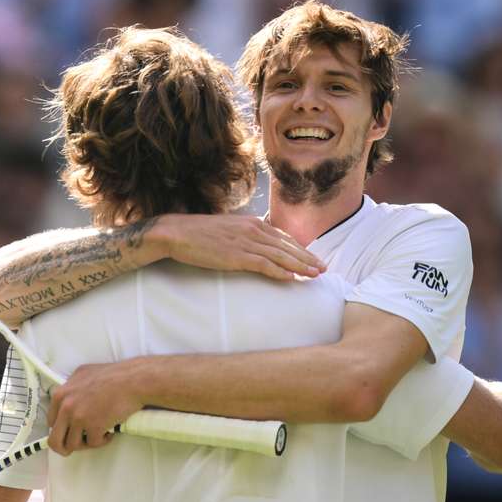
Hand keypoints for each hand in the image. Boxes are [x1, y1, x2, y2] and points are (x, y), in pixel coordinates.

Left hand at [46, 361, 143, 455]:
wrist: (131, 380)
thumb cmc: (112, 375)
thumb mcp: (83, 374)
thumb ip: (71, 389)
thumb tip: (68, 401)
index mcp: (60, 394)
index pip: (50, 421)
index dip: (61, 429)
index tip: (69, 431)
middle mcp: (66, 407)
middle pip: (54, 440)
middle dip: (65, 446)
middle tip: (77, 444)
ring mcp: (79, 418)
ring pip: (73, 445)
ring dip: (87, 442)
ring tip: (99, 433)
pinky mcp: (93, 427)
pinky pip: (94, 443)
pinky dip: (103, 440)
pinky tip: (110, 431)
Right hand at [153, 214, 324, 279]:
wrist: (177, 233)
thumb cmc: (198, 233)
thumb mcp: (227, 230)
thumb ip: (244, 236)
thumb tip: (255, 246)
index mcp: (252, 223)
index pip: (283, 237)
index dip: (300, 248)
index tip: (313, 257)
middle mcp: (253, 230)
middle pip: (287, 246)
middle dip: (307, 257)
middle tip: (324, 268)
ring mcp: (245, 242)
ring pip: (281, 256)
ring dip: (300, 266)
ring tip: (315, 275)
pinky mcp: (236, 256)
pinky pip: (264, 265)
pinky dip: (280, 272)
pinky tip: (292, 279)